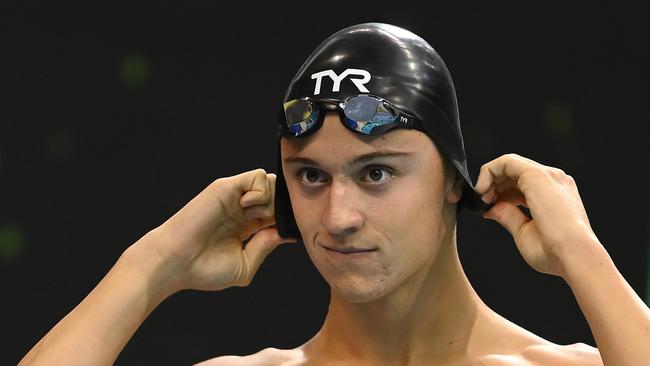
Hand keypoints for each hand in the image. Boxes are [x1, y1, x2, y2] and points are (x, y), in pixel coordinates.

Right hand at [132, 169, 297, 293]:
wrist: (175, 262)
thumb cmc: (204, 269)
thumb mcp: (245, 265)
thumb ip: (266, 247)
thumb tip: (286, 233)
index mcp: (247, 226)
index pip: (277, 213)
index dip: (287, 220)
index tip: (288, 233)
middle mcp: (243, 209)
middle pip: (277, 195)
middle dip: (283, 208)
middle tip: (273, 225)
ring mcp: (235, 197)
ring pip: (270, 182)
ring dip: (272, 199)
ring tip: (257, 217)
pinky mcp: (226, 187)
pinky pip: (257, 176)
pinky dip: (261, 191)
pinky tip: (248, 208)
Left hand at [474, 154, 600, 277]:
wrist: (574, 256)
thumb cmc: (555, 252)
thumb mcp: (524, 232)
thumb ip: (508, 216)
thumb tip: (490, 208)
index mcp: (555, 195)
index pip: (522, 184)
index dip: (501, 193)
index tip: (488, 208)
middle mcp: (554, 181)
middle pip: (515, 172)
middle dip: (494, 185)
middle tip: (483, 203)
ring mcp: (548, 176)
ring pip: (510, 164)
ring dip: (490, 178)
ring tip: (483, 199)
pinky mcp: (537, 175)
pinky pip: (506, 162)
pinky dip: (489, 172)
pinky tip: (483, 190)